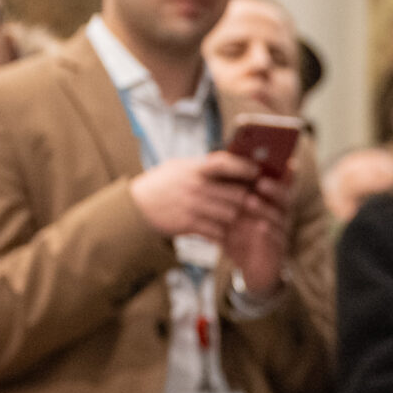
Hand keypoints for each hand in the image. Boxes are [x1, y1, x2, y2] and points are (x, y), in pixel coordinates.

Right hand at [130, 152, 259, 243]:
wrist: (136, 207)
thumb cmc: (161, 184)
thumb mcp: (178, 167)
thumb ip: (201, 165)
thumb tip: (229, 159)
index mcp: (194, 169)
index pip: (224, 163)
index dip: (243, 167)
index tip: (256, 171)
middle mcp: (195, 186)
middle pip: (236, 194)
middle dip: (247, 199)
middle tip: (256, 202)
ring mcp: (193, 206)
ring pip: (230, 214)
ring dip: (236, 217)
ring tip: (241, 218)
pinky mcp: (189, 224)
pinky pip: (217, 231)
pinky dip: (222, 232)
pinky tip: (223, 230)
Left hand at [220, 165, 293, 299]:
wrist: (254, 268)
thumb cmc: (245, 236)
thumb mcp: (238, 215)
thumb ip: (235, 196)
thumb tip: (218, 169)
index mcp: (274, 203)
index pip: (283, 185)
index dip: (285, 174)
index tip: (283, 163)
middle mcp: (281, 215)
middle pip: (285, 198)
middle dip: (274, 189)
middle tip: (260, 182)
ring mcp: (281, 232)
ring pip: (278, 218)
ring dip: (265, 209)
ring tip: (251, 201)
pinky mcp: (278, 249)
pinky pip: (276, 239)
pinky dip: (268, 233)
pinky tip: (260, 227)